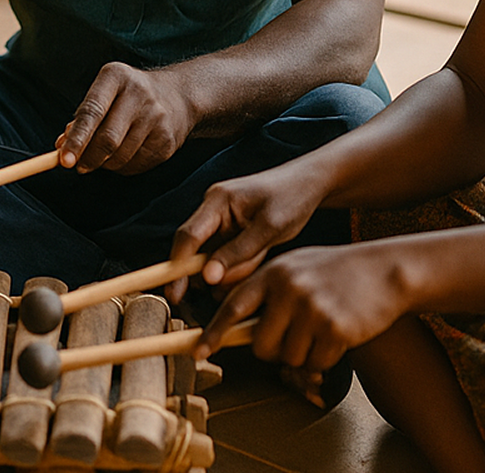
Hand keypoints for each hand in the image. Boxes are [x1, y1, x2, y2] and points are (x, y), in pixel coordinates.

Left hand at [58, 62, 196, 173]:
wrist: (178, 96)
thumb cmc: (128, 96)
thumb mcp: (105, 93)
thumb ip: (83, 117)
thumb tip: (61, 146)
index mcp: (117, 76)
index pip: (92, 111)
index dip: (77, 139)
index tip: (64, 160)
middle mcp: (140, 94)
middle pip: (108, 139)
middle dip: (89, 158)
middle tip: (78, 167)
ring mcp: (158, 118)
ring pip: (121, 157)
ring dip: (105, 164)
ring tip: (103, 156)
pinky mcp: (168, 141)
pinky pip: (136, 165)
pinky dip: (122, 167)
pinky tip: (122, 156)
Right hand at [168, 168, 322, 301]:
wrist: (309, 184)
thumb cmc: (292, 198)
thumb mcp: (270, 227)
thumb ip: (238, 252)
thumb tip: (208, 277)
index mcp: (218, 200)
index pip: (189, 235)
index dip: (178, 265)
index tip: (175, 292)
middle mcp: (213, 210)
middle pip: (194, 248)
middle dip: (198, 273)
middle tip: (181, 299)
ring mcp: (221, 221)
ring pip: (212, 257)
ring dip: (232, 270)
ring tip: (260, 258)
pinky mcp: (231, 232)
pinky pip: (227, 257)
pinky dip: (239, 266)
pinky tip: (259, 258)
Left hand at [200, 243, 409, 374]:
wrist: (386, 270)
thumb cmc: (337, 271)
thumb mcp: (296, 268)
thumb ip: (267, 291)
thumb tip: (237, 325)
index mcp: (273, 273)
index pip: (233, 307)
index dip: (214, 332)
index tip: (199, 351)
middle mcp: (288, 289)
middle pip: (260, 345)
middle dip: (272, 351)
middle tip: (291, 339)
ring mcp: (312, 308)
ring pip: (289, 357)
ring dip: (303, 353)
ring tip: (320, 329)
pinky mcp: (335, 328)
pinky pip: (317, 362)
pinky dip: (325, 357)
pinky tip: (338, 335)